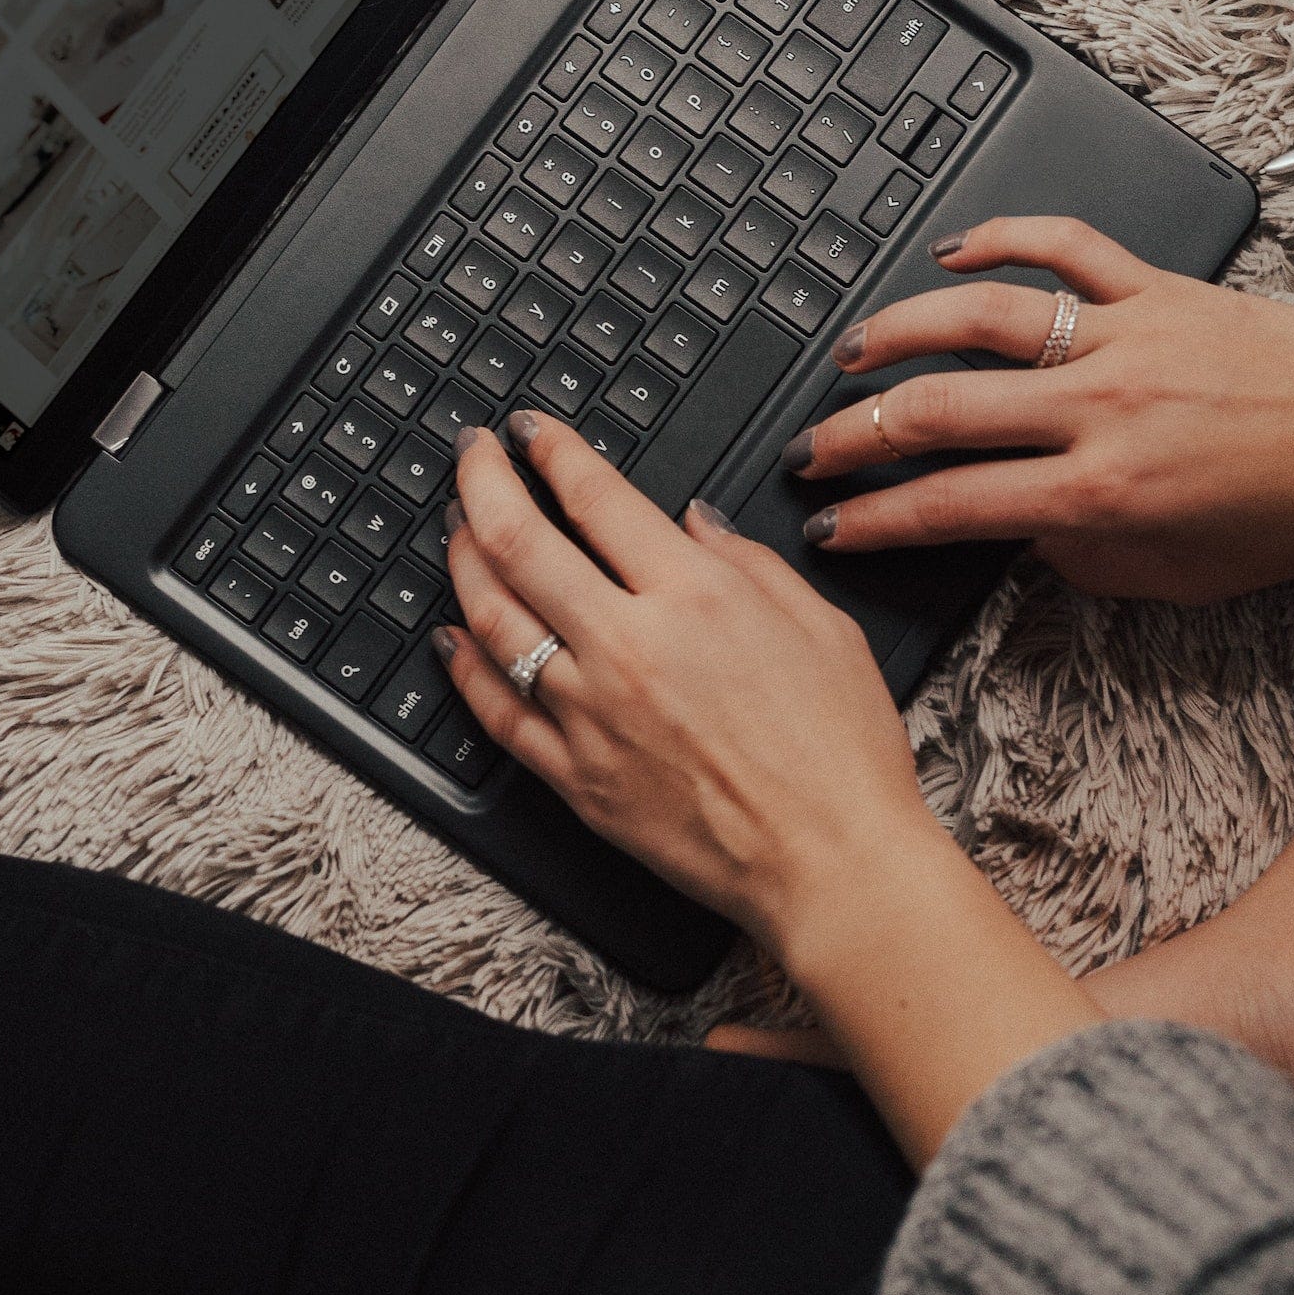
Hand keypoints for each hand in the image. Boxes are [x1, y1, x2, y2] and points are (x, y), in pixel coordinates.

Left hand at [438, 413, 1091, 1163]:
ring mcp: (591, 714)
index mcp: (696, 596)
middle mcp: (631, 646)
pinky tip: (452, 637)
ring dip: (462, 562)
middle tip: (470, 454)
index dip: (551, 450)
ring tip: (456, 530)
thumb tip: (692, 522)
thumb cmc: (841, 755)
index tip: (530, 430)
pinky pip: (495, 712)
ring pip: (493, 619)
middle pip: (519, 542)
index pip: (596, 497)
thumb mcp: (822, 626)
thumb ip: (748, 562)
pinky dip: (463, 667)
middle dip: (481, 482)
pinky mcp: (575, 777)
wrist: (832, 864)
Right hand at [784, 216, 1293, 601]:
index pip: (953, 505)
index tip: (833, 525)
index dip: (876, 520)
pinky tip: (954, 250)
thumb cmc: (1292, 508)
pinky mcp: (1156, 286)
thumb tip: (1020, 535)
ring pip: (981, 318)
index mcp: (1103, 493)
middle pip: (941, 411)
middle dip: (855, 434)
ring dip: (900, 332)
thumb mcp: (1179, 578)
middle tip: (813, 446)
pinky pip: (1063, 245)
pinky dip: (1001, 237)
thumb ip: (1084, 562)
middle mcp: (1100, 409)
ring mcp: (1123, 336)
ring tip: (853, 353)